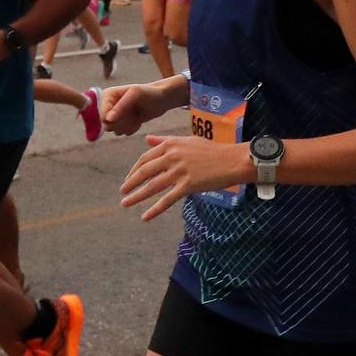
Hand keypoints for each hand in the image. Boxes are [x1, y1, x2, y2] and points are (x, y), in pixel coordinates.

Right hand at [100, 83, 167, 135]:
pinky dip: (132, 129)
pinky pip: (122, 133)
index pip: (104, 116)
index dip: (116, 119)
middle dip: (124, 123)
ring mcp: (114, 115)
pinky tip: (138, 120)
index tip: (129, 112)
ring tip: (137, 116)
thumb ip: (121, 106)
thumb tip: (108, 119)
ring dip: (129, 126)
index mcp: (107, 95)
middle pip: (108, 126)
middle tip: (135, 114)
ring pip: (115, 130)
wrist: (161, 99)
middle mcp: (108, 105)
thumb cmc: (149, 93)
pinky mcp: (121, 122)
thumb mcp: (135, 95)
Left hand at [120, 134, 250, 220]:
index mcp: (170, 145)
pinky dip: (154, 209)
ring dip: (136, 196)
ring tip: (125, 203)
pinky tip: (145, 217)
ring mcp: (179, 171)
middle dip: (131, 183)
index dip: (134, 170)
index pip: (145, 158)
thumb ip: (164, 141)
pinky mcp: (188, 185)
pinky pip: (167, 200)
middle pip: (145, 172)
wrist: (232, 160)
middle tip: (122, 192)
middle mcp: (172, 157)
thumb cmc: (212, 150)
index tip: (128, 179)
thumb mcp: (187, 141)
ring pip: (152, 186)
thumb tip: (146, 139)